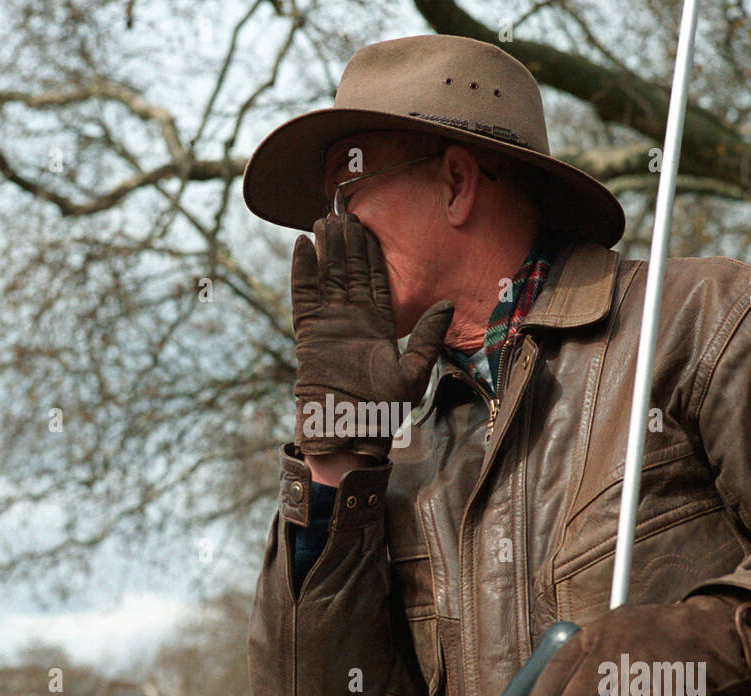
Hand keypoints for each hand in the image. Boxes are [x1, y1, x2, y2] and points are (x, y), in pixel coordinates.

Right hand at [291, 213, 453, 458]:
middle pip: (349, 270)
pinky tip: (303, 245)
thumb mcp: (415, 372)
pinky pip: (303, 295)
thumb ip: (427, 337)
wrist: (350, 431)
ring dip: (326, 248)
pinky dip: (302, 270)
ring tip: (324, 219)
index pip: (376, 278)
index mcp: (379, 324)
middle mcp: (353, 319)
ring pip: (327, 276)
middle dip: (348, 241)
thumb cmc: (384, 410)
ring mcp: (329, 323)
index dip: (373, 252)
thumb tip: (448, 304)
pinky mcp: (309, 331)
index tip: (371, 225)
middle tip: (345, 210)